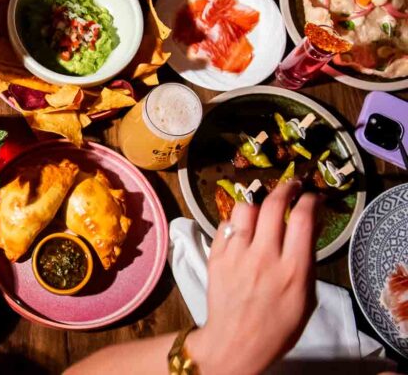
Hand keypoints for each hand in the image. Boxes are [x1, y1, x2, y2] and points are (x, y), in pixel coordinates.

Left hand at [186, 181, 318, 374]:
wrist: (237, 341)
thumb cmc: (279, 325)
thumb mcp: (306, 297)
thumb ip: (306, 260)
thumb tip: (308, 225)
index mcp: (293, 270)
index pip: (302, 219)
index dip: (309, 200)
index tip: (312, 196)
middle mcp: (264, 257)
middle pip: (273, 206)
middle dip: (285, 188)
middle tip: (292, 185)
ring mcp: (236, 255)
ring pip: (245, 209)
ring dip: (258, 201)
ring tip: (264, 203)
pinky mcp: (215, 256)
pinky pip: (225, 225)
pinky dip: (237, 220)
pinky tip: (243, 226)